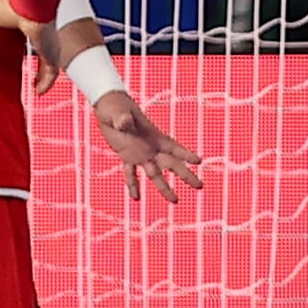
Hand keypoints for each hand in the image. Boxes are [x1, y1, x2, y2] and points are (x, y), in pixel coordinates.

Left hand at [92, 90, 205, 204]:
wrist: (108, 106)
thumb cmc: (116, 107)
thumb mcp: (120, 114)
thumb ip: (123, 120)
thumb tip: (124, 121)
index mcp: (153, 136)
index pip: (173, 147)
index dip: (186, 154)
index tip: (199, 161)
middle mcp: (150, 148)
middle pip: (171, 164)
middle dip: (186, 175)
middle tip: (200, 186)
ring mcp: (140, 154)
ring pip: (155, 174)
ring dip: (164, 187)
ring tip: (175, 200)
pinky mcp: (127, 156)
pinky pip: (131, 173)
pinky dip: (133, 185)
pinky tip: (135, 197)